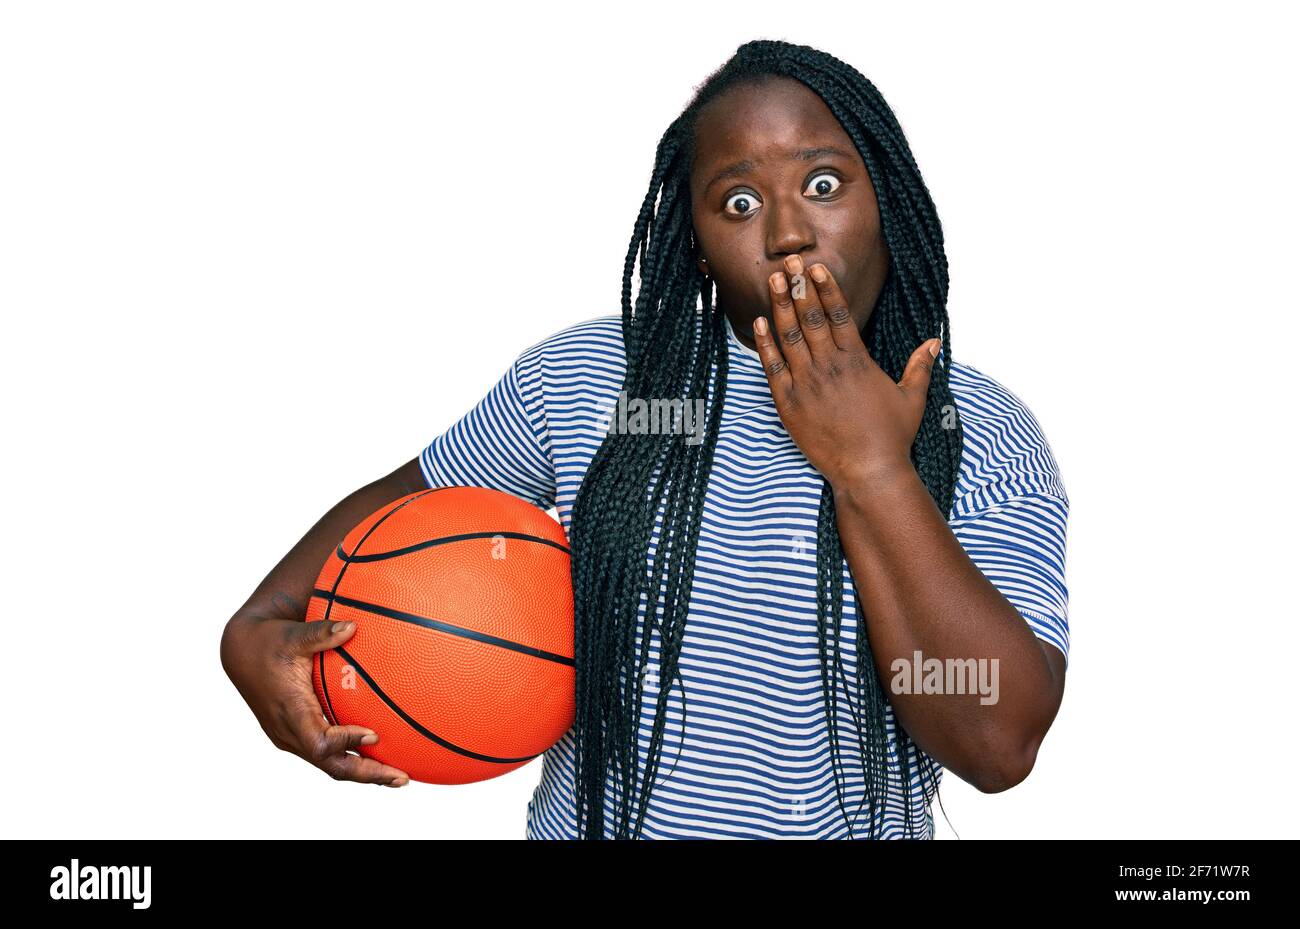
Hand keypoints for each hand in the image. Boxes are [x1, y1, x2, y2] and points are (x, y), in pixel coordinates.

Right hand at [220, 613, 410, 786]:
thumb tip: (352, 625)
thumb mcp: (294, 634)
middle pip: (330, 764)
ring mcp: (289, 737)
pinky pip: (324, 754)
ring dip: (362, 772)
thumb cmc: (270, 641)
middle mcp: (288, 731)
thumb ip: (322, 632)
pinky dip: (349, 758)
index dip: (346, 742)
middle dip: (367, 774)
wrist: (241, 652)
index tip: (374, 735)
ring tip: (397, 776)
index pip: (318, 741)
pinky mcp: (293, 735)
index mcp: (290, 710)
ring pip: (328, 764)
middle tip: (402, 778)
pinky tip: (375, 756)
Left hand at [752, 253, 940, 488]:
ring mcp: (807, 384)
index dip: (825, 288)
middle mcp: (829, 367)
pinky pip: (773, 368)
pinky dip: (764, 345)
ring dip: (779, 306)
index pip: (837, 314)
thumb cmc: (891, 437)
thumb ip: (919, 366)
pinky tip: (759, 323)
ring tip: (771, 280)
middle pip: (810, 317)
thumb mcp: (911, 397)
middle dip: (797, 287)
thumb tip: (934, 341)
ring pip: (789, 337)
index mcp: (857, 361)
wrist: (867, 472)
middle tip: (787, 262)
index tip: (815, 267)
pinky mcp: (789, 404)